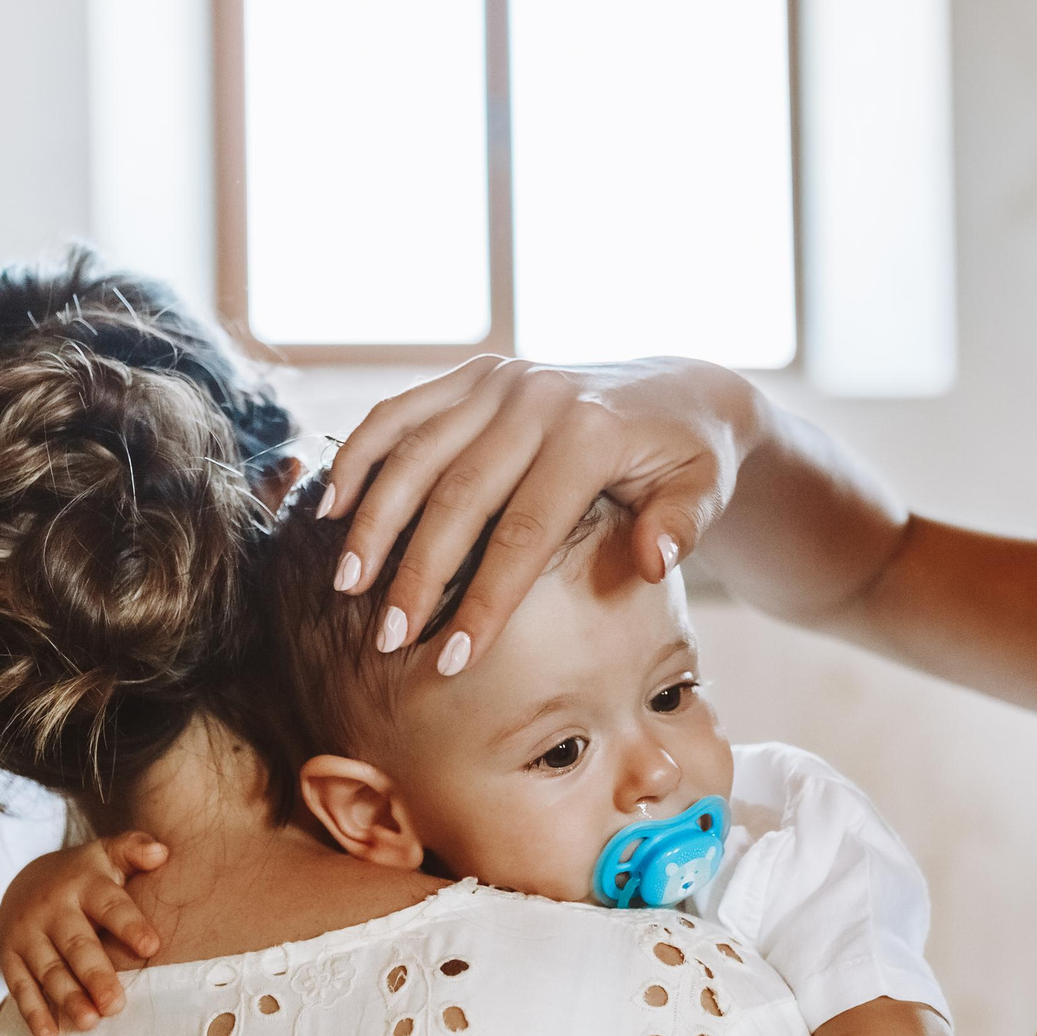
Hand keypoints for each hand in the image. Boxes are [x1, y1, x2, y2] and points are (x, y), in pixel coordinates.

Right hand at [0, 833, 168, 1035]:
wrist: (26, 880)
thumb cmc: (86, 875)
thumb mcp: (108, 854)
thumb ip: (134, 849)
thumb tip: (161, 851)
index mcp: (84, 885)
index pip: (110, 906)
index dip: (129, 925)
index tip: (152, 946)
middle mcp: (53, 910)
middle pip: (77, 945)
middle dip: (96, 975)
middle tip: (116, 1004)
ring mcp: (28, 936)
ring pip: (49, 971)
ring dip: (68, 998)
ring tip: (90, 1023)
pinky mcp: (10, 959)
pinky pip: (21, 989)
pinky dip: (34, 1014)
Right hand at [322, 357, 753, 674]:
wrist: (679, 390)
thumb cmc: (690, 459)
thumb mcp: (704, 491)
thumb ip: (680, 527)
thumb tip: (652, 563)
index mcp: (591, 433)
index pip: (525, 532)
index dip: (486, 600)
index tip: (455, 660)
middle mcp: (537, 399)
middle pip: (457, 496)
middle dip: (417, 573)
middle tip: (387, 638)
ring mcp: (499, 382)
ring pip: (417, 453)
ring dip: (375, 520)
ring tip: (347, 585)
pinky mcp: (475, 375)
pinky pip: (403, 412)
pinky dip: (361, 456)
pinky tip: (331, 508)